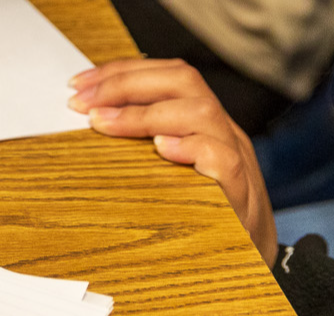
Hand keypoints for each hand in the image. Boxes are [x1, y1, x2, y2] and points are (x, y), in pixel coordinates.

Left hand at [69, 58, 277, 262]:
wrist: (255, 261)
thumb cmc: (205, 215)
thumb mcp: (175, 170)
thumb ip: (146, 143)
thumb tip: (92, 121)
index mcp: (206, 122)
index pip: (168, 75)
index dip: (122, 73)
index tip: (79, 84)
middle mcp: (224, 132)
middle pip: (184, 81)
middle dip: (125, 83)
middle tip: (81, 103)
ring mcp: (238, 160)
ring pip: (202, 112)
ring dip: (145, 113)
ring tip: (103, 123)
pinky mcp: (243, 195)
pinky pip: (222, 158)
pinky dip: (189, 148)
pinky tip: (159, 150)